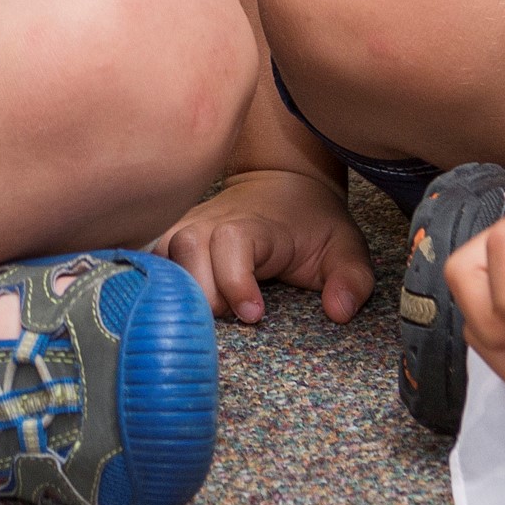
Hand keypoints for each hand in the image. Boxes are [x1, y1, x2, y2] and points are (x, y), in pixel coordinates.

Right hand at [151, 165, 371, 324]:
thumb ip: (352, 280)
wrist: (283, 184)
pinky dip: (158, 283)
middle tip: (227, 320)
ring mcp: (190, 224)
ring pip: (163, 253)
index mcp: (258, 222)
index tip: (254, 314)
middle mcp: (215, 218)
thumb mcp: (346, 248)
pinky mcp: (173, 235)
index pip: (232, 241)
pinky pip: (153, 257)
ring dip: (177, 289)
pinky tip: (173, 308)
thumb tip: (339, 312)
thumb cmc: (312, 223)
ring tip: (204, 317)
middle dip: (203, 293)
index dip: (235, 278)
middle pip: (187, 249)